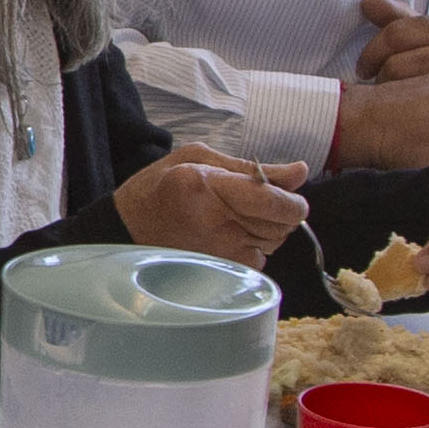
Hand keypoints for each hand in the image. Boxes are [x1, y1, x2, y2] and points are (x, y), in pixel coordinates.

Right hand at [113, 138, 310, 267]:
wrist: (128, 227)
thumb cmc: (161, 186)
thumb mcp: (200, 158)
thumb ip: (253, 168)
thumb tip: (300, 172)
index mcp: (210, 187)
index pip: (274, 201)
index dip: (293, 200)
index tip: (291, 195)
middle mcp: (217, 222)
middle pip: (281, 224)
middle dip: (282, 212)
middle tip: (259, 202)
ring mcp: (219, 251)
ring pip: (274, 242)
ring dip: (269, 228)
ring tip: (240, 216)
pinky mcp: (220, 269)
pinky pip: (260, 259)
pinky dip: (255, 246)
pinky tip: (232, 235)